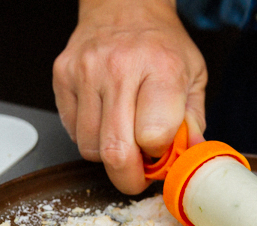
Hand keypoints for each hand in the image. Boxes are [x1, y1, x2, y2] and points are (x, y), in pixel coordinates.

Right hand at [53, 0, 206, 193]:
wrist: (124, 5)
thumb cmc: (161, 44)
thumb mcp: (194, 76)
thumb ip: (193, 121)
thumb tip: (190, 157)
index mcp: (161, 69)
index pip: (153, 136)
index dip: (158, 156)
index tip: (161, 153)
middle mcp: (120, 69)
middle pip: (115, 151)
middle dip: (128, 177)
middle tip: (137, 176)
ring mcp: (86, 72)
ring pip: (88, 147)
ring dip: (107, 156)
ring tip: (123, 138)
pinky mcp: (62, 77)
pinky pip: (72, 131)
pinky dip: (89, 137)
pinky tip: (105, 121)